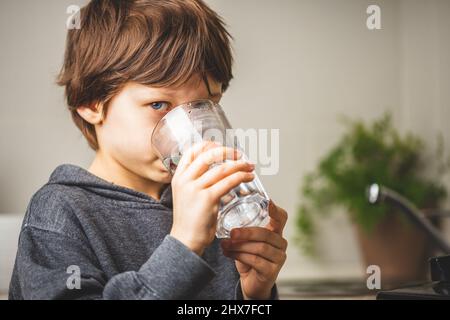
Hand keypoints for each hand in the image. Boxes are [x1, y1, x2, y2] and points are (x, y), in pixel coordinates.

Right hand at [170, 141, 255, 255]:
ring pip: (221, 169)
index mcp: (178, 177)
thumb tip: (217, 172)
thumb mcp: (186, 196)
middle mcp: (185, 180)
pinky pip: (228, 182)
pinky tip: (248, 178)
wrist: (185, 241)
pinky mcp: (207, 199)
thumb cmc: (190, 221)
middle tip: (240, 154)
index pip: (192, 152)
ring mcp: (195, 189)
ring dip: (239, 165)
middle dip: (227, 152)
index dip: (208, 145)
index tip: (221, 145)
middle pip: (208, 156)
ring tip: (249, 167)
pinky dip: (241, 177)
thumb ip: (197, 183)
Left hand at [221, 201, 287, 298]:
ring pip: (259, 248)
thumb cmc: (249, 257)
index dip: (276, 210)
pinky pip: (255, 260)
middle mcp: (280, 243)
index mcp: (276, 232)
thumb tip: (222, 213)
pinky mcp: (272, 271)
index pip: (281, 218)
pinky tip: (228, 253)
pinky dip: (239, 256)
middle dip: (247, 233)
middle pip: (266, 234)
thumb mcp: (247, 241)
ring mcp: (279, 258)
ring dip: (239, 246)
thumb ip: (242, 229)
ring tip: (225, 244)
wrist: (251, 282)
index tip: (268, 202)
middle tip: (232, 233)